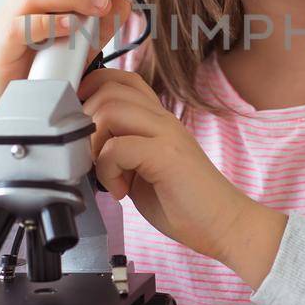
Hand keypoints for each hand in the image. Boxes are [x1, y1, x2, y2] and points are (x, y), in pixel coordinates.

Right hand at [0, 0, 134, 147]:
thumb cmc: (40, 67)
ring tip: (100, 6)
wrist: (8, 103)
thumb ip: (102, 23)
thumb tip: (123, 3)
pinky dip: (51, 22)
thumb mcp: (79, 42)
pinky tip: (72, 26)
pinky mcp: (5, 46)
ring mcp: (10, 20)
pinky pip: (23, 26)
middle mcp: (21, 1)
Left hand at [77, 66, 255, 263]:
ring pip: (110, 110)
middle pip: (109, 90)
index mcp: (158, 119)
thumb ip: (120, 151)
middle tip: (89, 157)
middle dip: (86, 122)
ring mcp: (166, 134)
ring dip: (94, 145)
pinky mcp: (167, 156)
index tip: (80, 119)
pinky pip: (118, 147)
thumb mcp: (143, 168)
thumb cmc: (183, 202)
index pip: (122, 79)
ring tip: (105, 175)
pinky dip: (107, 170)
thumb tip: (82, 148)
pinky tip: (119, 191)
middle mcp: (163, 119)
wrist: (223, 225)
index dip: (93, 88)